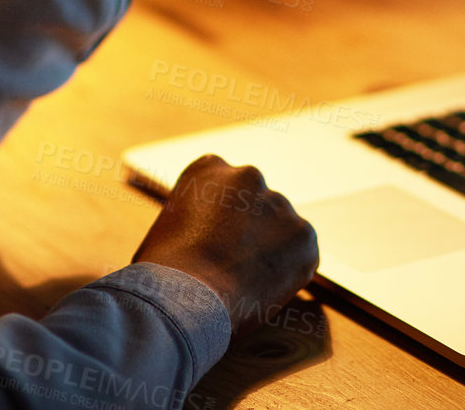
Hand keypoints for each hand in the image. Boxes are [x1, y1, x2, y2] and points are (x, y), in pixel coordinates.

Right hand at [132, 155, 318, 334]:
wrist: (185, 296)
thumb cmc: (161, 272)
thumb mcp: (165, 227)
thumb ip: (191, 219)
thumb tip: (199, 240)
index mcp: (209, 168)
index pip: (224, 187)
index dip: (221, 220)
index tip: (213, 243)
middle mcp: (248, 175)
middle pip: (257, 204)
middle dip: (251, 230)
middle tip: (234, 265)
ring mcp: (279, 203)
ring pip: (280, 229)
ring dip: (271, 250)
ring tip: (245, 283)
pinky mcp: (303, 235)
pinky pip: (301, 255)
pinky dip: (290, 272)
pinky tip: (263, 289)